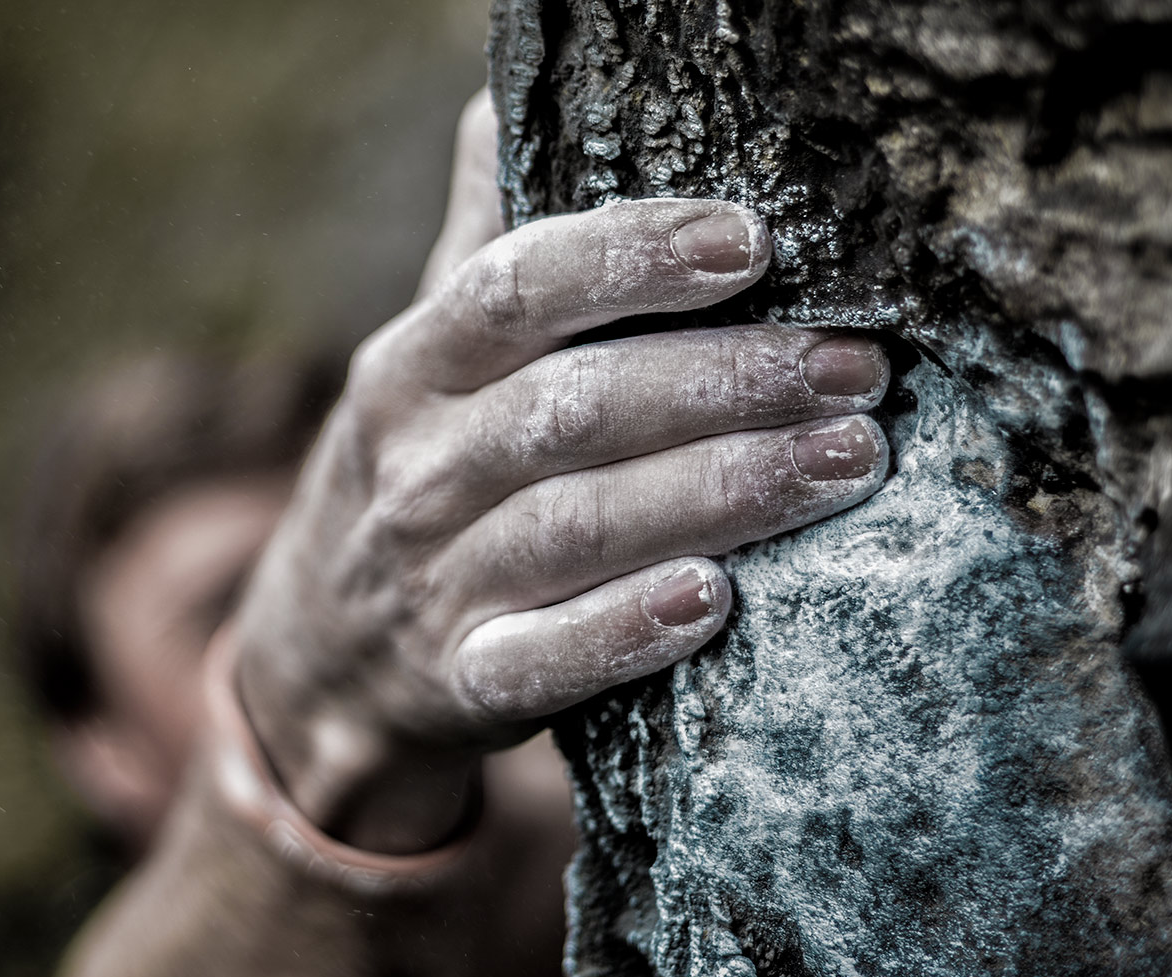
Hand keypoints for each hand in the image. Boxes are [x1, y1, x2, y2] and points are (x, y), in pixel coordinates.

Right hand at [231, 92, 891, 852]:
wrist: (315, 667)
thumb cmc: (410, 480)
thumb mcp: (420, 363)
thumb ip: (479, 243)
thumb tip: (502, 98)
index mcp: (409, 369)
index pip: (512, 291)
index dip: (630, 259)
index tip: (753, 242)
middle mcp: (413, 469)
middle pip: (569, 409)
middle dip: (723, 381)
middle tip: (857, 368)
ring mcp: (431, 581)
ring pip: (575, 527)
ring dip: (718, 492)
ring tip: (846, 462)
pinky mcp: (458, 682)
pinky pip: (537, 662)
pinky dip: (621, 631)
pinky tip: (714, 601)